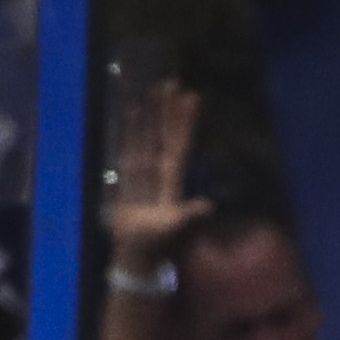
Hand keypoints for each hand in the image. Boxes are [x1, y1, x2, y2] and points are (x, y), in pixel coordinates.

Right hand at [106, 75, 208, 270]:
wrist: (137, 257)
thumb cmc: (156, 245)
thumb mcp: (175, 229)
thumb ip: (190, 216)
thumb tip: (210, 205)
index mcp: (174, 181)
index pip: (180, 144)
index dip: (185, 122)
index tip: (192, 97)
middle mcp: (161, 172)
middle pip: (165, 134)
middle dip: (168, 110)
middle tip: (171, 82)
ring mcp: (145, 173)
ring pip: (147, 136)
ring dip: (150, 115)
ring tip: (152, 90)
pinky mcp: (129, 178)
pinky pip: (130, 147)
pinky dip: (131, 131)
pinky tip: (133, 112)